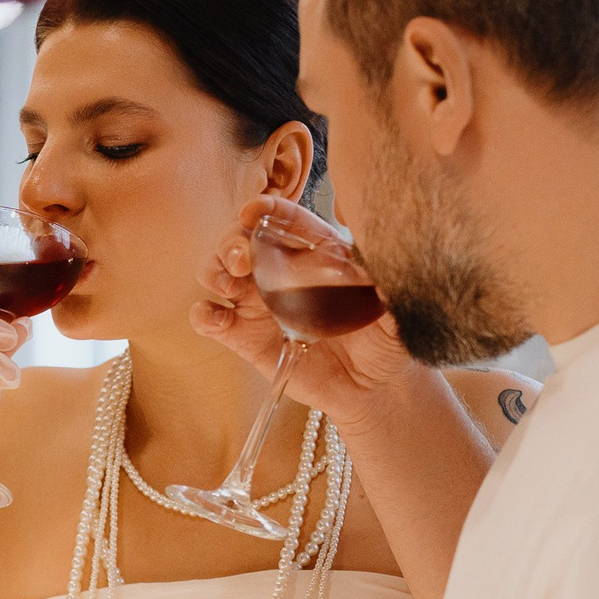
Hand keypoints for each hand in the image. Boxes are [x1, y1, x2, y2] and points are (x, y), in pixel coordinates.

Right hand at [192, 192, 423, 433]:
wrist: (373, 389)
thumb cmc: (386, 339)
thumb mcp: (395, 308)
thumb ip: (387, 282)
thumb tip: (380, 254)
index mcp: (313, 252)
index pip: (285, 220)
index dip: (266, 210)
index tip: (254, 211)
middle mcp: (279, 272)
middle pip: (240, 239)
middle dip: (231, 241)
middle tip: (241, 260)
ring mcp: (258, 304)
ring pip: (217, 271)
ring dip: (213, 269)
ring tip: (228, 284)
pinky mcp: (244, 337)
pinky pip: (211, 318)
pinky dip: (203, 314)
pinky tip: (216, 318)